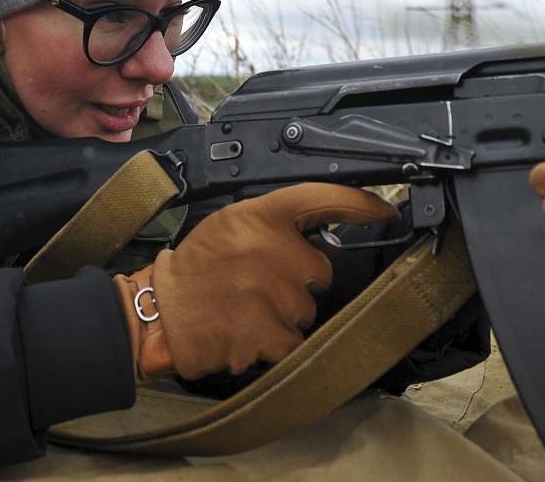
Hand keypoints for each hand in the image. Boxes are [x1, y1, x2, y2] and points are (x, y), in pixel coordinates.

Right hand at [113, 183, 397, 384]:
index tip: (384, 212)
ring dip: (284, 315)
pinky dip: (276, 344)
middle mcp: (271, 248)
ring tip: (246, 308)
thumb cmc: (197, 270)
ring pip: (307, 310)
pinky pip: (295, 342)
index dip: (361, 205)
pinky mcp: (269, 332)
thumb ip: (276, 223)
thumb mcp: (232, 224)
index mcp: (261, 215)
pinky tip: (247, 331)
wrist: (160, 314)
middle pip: (319, 271)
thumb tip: (323, 231)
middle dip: (298, 282)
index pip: (324, 199)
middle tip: (258, 283)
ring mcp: (272, 292)